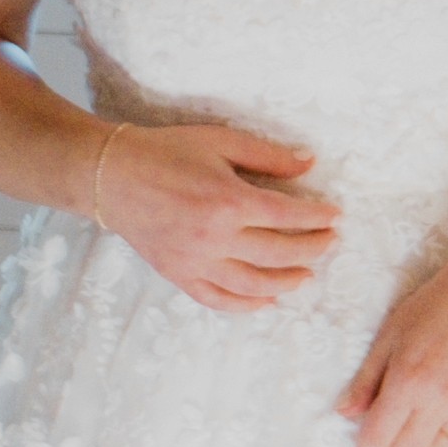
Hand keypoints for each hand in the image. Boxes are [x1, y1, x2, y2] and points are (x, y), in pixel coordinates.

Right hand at [93, 119, 339, 309]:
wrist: (111, 176)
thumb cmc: (166, 152)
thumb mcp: (220, 141)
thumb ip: (266, 156)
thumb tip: (309, 163)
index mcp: (229, 201)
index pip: (289, 217)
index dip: (318, 218)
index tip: (335, 216)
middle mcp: (216, 238)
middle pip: (279, 253)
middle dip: (312, 248)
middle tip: (329, 242)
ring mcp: (196, 262)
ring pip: (253, 284)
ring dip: (287, 282)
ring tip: (306, 275)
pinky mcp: (179, 275)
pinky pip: (218, 299)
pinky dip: (245, 305)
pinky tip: (266, 301)